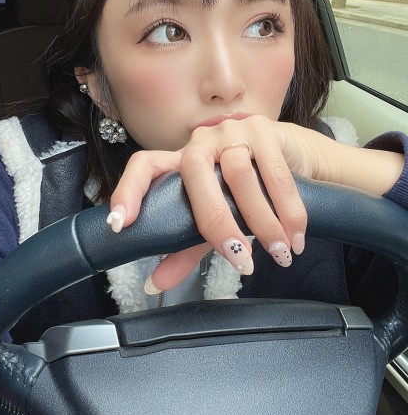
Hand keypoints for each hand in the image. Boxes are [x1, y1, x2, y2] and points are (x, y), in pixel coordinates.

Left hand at [107, 115, 323, 291]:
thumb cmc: (246, 193)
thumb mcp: (213, 223)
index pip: (145, 166)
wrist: (292, 159)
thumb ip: (184, 250)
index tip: (120, 223)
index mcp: (179, 163)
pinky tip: (294, 236)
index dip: (129, 190)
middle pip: (194, 174)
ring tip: (279, 253)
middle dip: (217, 222)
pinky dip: (287, 209)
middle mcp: (199, 143)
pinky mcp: (264, 129)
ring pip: (239, 175)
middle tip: (241, 260)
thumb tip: (155, 285)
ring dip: (263, 221)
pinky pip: (273, 173)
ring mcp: (231, 131)